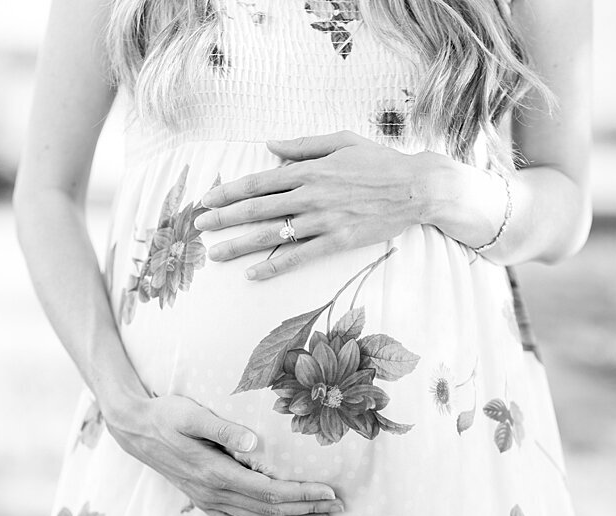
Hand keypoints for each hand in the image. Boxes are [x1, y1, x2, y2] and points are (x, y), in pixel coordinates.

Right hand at [103, 392, 344, 515]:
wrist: (135, 429)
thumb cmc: (166, 415)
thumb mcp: (191, 413)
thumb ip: (223, 428)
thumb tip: (254, 442)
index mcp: (215, 472)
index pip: (269, 491)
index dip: (301, 494)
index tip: (328, 491)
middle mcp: (213, 493)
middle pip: (269, 509)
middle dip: (306, 508)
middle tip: (337, 506)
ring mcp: (207, 500)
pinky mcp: (203, 500)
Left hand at [193, 130, 446, 279]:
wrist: (417, 187)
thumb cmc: (380, 161)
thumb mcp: (341, 141)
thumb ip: (303, 145)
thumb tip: (269, 146)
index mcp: (308, 169)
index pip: (258, 181)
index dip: (228, 191)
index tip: (207, 200)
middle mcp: (310, 194)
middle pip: (256, 208)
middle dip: (223, 218)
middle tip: (198, 228)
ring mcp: (322, 220)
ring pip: (272, 234)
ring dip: (240, 244)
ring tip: (215, 254)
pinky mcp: (337, 241)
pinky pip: (299, 256)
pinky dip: (275, 266)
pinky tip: (253, 274)